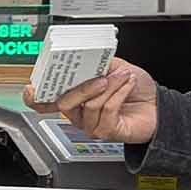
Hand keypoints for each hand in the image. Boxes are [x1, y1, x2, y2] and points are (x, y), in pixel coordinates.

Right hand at [23, 57, 158, 143]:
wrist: (158, 105)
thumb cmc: (135, 88)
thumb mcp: (112, 66)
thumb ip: (95, 63)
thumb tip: (83, 56)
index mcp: (74, 96)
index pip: (46, 100)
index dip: (35, 96)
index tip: (32, 87)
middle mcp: (78, 113)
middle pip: (65, 103)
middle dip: (83, 87)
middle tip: (101, 77)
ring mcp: (90, 124)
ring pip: (89, 105)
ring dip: (110, 87)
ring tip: (123, 77)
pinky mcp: (106, 132)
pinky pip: (106, 111)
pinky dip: (119, 94)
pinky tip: (127, 86)